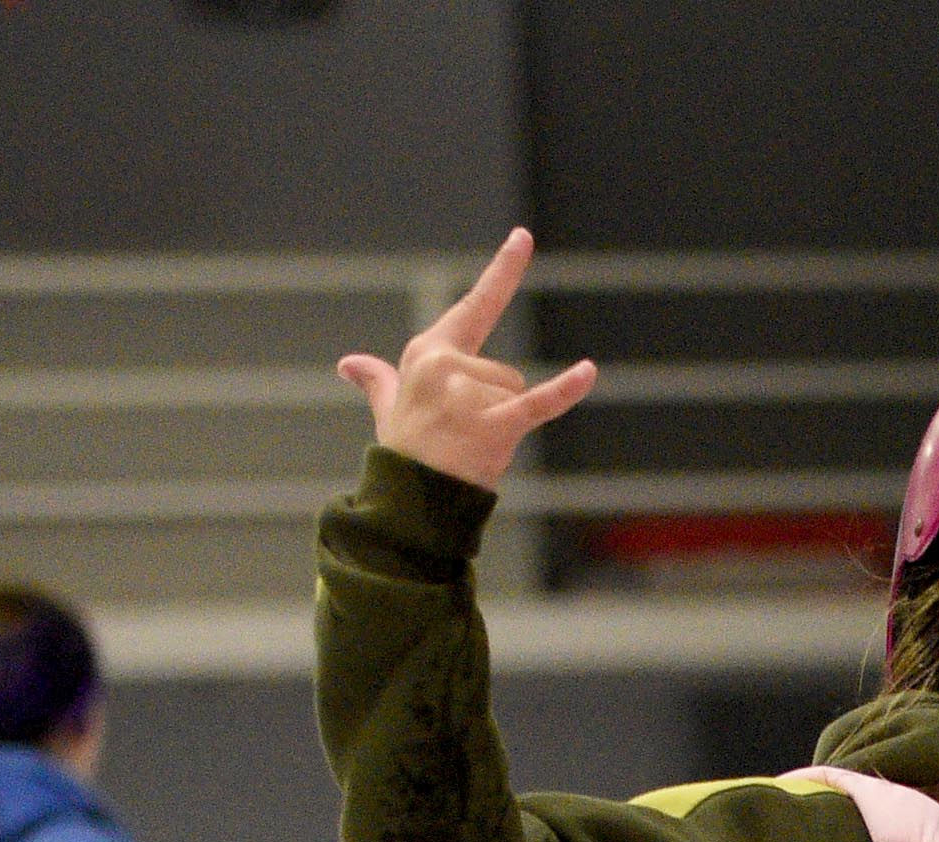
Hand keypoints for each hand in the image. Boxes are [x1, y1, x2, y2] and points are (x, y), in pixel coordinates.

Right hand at [335, 230, 597, 491]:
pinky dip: (567, 390)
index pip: (476, 306)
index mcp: (428, 353)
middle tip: (462, 436)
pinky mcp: (495, 424)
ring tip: (471, 447)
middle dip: (494, 405)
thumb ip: (378, 382)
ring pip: (516, 394)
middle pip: (505, 372)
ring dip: (503, 424)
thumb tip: (349, 364)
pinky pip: (540, 403)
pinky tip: (588, 371)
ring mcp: (469, 395)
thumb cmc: (404, 457)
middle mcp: (447, 366)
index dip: (503, 272)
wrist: (409, 506)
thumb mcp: (389, 410)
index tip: (523, 237)